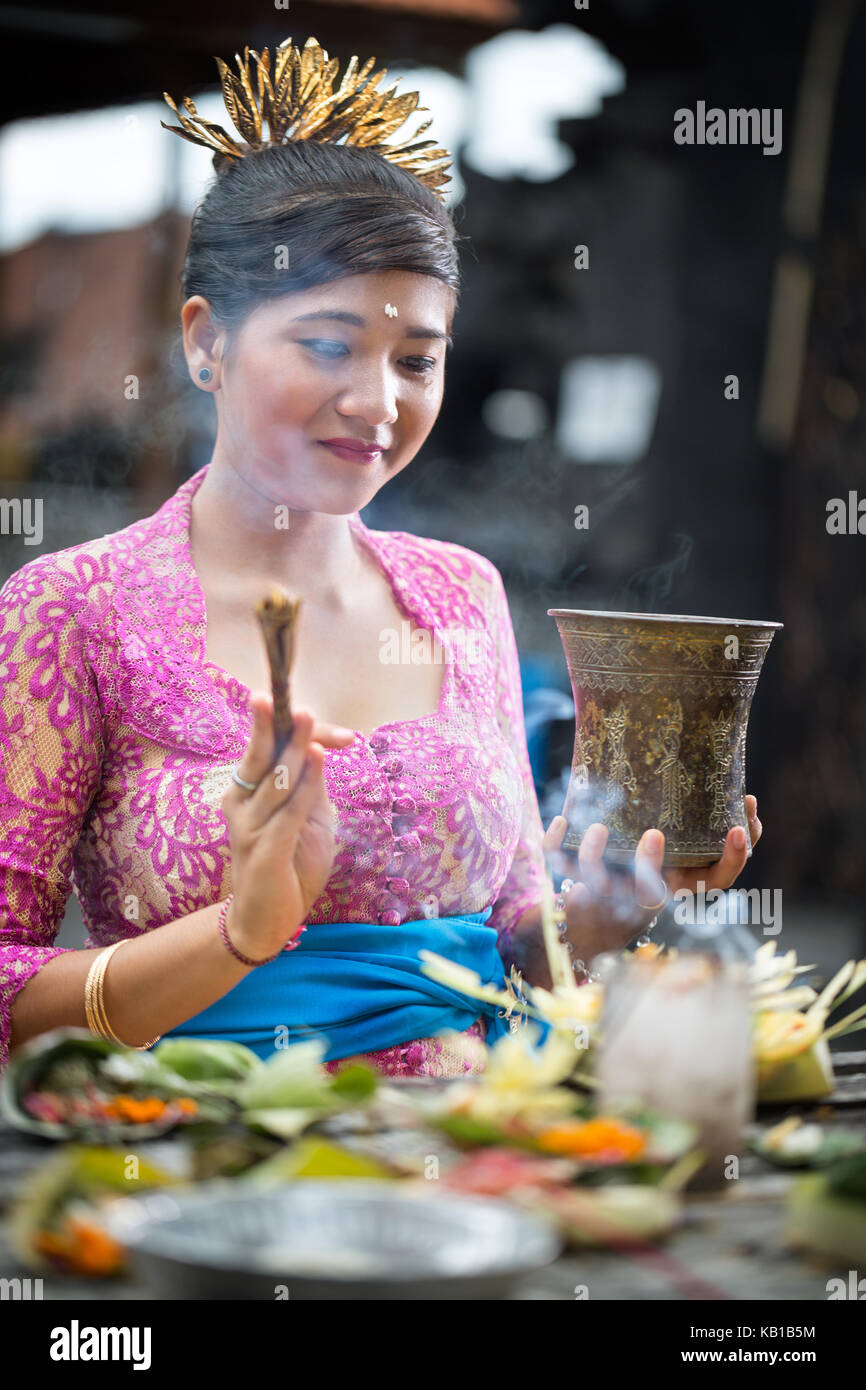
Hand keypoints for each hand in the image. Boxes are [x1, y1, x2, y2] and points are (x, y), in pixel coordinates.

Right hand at [220, 692, 354, 956]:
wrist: (266, 918)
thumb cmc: (287, 862)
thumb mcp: (306, 816)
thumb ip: (309, 783)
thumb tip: (321, 745)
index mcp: (246, 791)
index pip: (268, 750)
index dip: (298, 734)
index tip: (343, 735)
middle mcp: (240, 804)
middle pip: (258, 757)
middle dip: (275, 727)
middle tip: (287, 702)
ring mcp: (249, 828)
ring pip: (275, 781)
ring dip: (294, 752)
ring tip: (308, 725)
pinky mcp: (265, 852)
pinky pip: (288, 813)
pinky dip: (304, 788)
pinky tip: (316, 764)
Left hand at [542, 794, 762, 967]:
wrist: (599, 916)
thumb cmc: (656, 873)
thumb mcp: (691, 859)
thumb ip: (721, 836)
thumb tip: (747, 801)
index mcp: (677, 887)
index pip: (714, 882)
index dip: (732, 859)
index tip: (738, 830)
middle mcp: (642, 893)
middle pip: (648, 892)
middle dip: (650, 866)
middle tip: (655, 835)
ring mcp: (605, 888)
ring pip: (595, 880)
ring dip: (594, 855)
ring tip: (598, 827)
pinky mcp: (572, 878)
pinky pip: (559, 864)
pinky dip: (555, 843)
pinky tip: (560, 819)